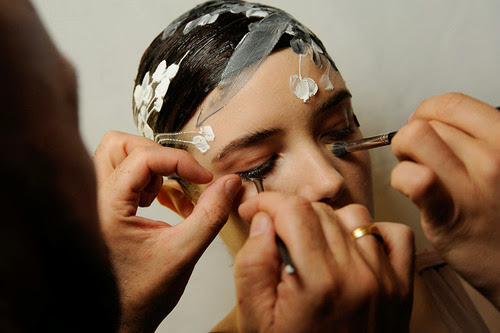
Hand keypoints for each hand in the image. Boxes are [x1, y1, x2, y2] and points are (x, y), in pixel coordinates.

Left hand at [93, 131, 241, 331]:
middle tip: (180, 175)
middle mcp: (96, 200)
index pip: (142, 158)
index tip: (203, 178)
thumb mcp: (183, 252)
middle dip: (156, 154)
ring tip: (170, 195)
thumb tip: (230, 183)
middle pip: (118, 145)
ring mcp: (100, 203)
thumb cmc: (141, 293)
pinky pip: (128, 175)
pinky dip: (152, 181)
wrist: (123, 317)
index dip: (179, 161)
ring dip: (152, 167)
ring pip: (121, 156)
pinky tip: (167, 204)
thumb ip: (210, 215)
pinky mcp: (110, 207)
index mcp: (107, 208)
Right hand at [234, 193, 413, 332]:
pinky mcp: (401, 286)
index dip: (267, 202)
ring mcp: (384, 279)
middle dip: (291, 215)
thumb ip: (252, 265)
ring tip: (313, 247)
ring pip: (354, 215)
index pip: (294, 210)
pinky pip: (395, 234)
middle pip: (320, 211)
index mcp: (317, 282)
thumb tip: (263, 221)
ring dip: (327, 223)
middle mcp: (356, 275)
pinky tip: (351, 248)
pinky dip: (371, 232)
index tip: (255, 210)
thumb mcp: (255, 319)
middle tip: (278, 237)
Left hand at [391, 93, 499, 306]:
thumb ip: (473, 138)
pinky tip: (411, 191)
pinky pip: (411, 177)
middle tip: (421, 160)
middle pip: (424, 123)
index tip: (424, 126)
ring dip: (403, 154)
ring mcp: (471, 185)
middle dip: (412, 138)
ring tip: (415, 171)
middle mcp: (493, 158)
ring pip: (412, 139)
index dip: (427, 112)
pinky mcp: (448, 213)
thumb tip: (427, 119)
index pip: (451, 103)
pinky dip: (400, 178)